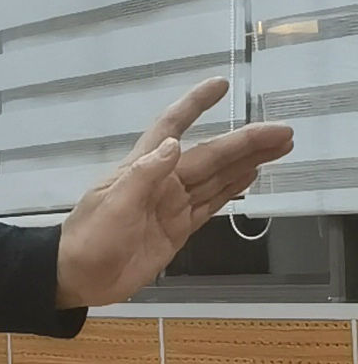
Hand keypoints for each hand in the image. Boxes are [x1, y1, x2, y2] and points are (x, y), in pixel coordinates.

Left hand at [53, 81, 291, 310]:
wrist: (79, 278)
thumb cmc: (90, 238)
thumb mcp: (113, 205)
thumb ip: (144, 176)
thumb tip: (173, 144)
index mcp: (143, 167)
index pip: (172, 126)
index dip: (195, 104)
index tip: (220, 85)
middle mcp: (163, 180)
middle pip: (211, 155)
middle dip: (246, 141)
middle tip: (283, 131)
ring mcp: (173, 204)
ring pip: (218, 177)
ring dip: (248, 161)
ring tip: (279, 147)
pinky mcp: (179, 228)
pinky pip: (211, 203)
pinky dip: (232, 189)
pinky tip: (252, 175)